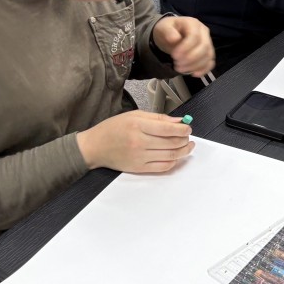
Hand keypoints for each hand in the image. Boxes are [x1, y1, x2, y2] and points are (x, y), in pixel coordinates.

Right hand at [77, 110, 193, 172]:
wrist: (94, 147)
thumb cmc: (113, 128)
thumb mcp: (134, 115)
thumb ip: (158, 118)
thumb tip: (179, 121)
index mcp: (138, 125)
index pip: (168, 129)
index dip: (183, 129)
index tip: (188, 128)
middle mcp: (139, 142)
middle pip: (172, 143)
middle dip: (185, 140)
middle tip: (188, 136)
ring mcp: (140, 157)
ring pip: (170, 156)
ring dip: (183, 151)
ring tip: (188, 146)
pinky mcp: (139, 168)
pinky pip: (163, 167)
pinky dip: (174, 162)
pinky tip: (176, 156)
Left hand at [151, 16, 214, 75]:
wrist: (171, 34)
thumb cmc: (168, 30)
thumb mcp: (163, 28)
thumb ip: (168, 32)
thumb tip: (174, 39)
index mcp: (193, 23)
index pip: (195, 36)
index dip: (186, 48)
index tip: (174, 56)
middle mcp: (204, 32)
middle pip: (204, 47)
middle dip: (190, 58)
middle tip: (176, 64)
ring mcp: (208, 43)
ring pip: (208, 56)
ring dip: (195, 65)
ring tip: (180, 69)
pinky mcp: (208, 53)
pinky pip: (210, 62)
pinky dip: (203, 70)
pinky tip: (193, 74)